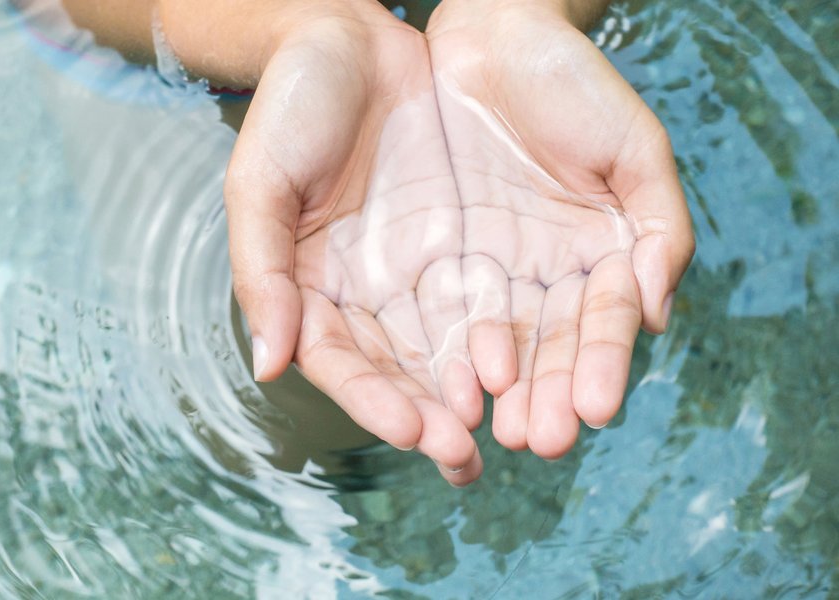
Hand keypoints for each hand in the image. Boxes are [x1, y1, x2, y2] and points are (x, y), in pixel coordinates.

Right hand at [224, 3, 482, 484]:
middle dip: (437, 416)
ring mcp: (421, 267)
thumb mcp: (260, 183)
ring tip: (513, 433)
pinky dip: (516, 333)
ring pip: (455, 344)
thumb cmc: (292, 105)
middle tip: (468, 459)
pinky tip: (535, 367)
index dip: (376, 400)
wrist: (352, 37)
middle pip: (403, 369)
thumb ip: (261, 272)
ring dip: (484, 393)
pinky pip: (496, 293)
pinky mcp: (469, 239)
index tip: (415, 431)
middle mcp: (370, 291)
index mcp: (313, 289)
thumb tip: (266, 365)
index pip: (344, 363)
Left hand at [427, 0, 694, 457]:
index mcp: (599, 256)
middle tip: (539, 439)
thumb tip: (657, 316)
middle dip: (545, 396)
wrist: (490, 34)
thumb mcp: (634, 147)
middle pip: (548, 349)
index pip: (602, 324)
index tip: (595, 407)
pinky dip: (445, 351)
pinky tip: (448, 389)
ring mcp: (490, 269)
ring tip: (492, 432)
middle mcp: (545, 275)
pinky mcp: (438, 258)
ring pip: (494, 342)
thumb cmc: (571, 83)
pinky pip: (440, 312)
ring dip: (495, 392)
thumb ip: (657, 228)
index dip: (601, 365)